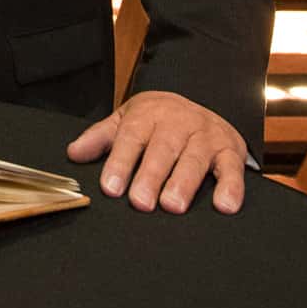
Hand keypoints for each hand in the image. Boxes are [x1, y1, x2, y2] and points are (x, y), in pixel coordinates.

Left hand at [66, 91, 247, 214]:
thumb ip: (101, 138)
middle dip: (151, 176)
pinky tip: (224, 205)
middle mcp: (179, 122)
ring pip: (195, 158)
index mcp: (149, 114)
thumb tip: (74, 153)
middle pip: (163, 149)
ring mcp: (206, 135)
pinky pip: (232, 168)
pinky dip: (231, 186)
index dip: (120, 163)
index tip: (110, 187)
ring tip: (172, 205)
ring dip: (184, 183)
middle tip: (140, 202)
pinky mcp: (230, 149)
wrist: (202, 102)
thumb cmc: (159, 120)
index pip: (131, 138)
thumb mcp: (127, 120)